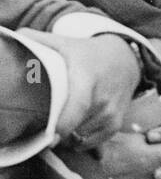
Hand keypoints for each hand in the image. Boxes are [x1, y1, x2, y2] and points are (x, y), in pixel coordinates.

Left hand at [27, 31, 139, 146]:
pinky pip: (89, 143)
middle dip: (56, 130)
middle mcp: (102, 97)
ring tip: (61, 120)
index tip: (48, 134)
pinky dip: (79, 140)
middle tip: (46, 123)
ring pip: (78, 137)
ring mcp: (111, 113)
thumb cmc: (88, 53)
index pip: (77, 106)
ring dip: (67, 135)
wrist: (126, 59)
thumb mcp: (66, 43)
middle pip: (72, 127)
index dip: (62, 124)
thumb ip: (39, 40)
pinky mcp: (116, 124)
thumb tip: (16, 36)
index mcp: (87, 77)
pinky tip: (74, 127)